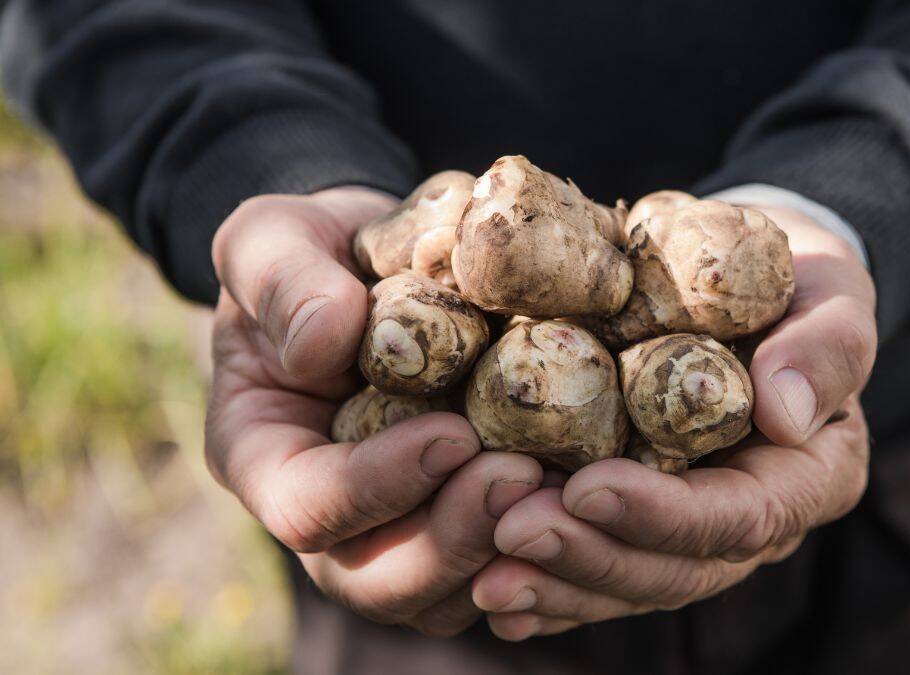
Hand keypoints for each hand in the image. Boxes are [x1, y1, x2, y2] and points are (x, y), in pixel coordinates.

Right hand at [205, 187, 542, 634]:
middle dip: (454, 539)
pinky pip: (503, 569)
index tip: (450, 434)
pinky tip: (593, 493)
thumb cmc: (315, 252)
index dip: (377, 486)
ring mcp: (399, 532)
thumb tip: (324, 342)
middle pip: (379, 580)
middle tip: (522, 475)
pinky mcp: (464, 523)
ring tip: (565, 488)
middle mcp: (332, 518)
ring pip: (447, 594)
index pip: (308, 507)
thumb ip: (284, 284)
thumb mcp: (276, 241)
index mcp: (267, 458)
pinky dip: (548, 543)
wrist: (380, 264)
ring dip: (507, 550)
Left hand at [471, 207, 876, 639]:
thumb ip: (826, 351)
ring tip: (481, 578)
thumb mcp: (833, 297)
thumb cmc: (802, 284)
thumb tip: (784, 415)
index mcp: (805, 478)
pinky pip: (592, 562)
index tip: (588, 487)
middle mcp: (747, 520)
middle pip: (673, 570)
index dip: (663, 515)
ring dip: (552, 583)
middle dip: (589, 558)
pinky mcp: (640, 518)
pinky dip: (542, 583)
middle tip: (510, 532)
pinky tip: (479, 587)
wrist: (755, 284)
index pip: (740, 518)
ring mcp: (690, 528)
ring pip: (625, 580)